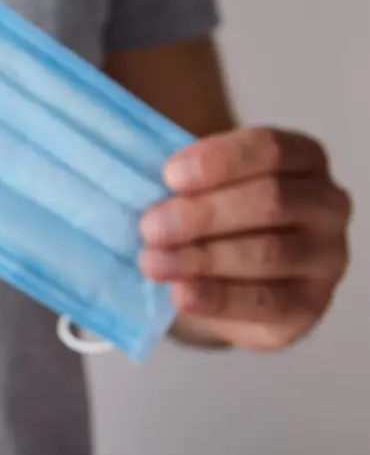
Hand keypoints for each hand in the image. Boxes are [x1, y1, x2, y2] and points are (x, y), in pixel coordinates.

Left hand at [139, 127, 351, 350]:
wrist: (226, 280)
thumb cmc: (213, 219)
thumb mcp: (199, 188)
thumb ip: (179, 182)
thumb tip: (129, 181)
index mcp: (302, 159)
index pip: (271, 149)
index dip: (220, 160)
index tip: (169, 175)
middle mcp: (325, 204)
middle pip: (270, 200)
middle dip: (202, 214)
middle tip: (150, 227)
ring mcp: (325, 256)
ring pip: (269, 253)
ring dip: (202, 258)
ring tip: (153, 263)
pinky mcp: (309, 305)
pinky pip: (267, 302)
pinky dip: (218, 298)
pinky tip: (181, 294)